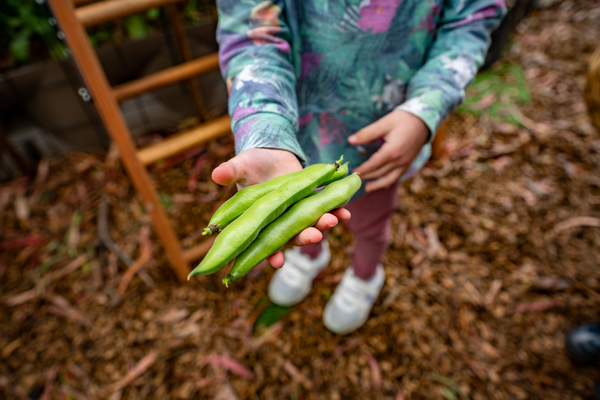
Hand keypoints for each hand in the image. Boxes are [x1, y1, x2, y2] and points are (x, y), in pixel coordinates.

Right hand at [212, 148, 350, 267]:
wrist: (273, 152)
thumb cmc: (252, 163)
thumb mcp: (241, 165)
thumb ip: (231, 171)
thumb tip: (216, 173)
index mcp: (259, 220)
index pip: (261, 242)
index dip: (268, 254)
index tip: (277, 262)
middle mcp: (279, 222)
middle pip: (290, 236)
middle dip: (303, 238)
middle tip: (314, 236)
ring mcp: (296, 214)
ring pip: (309, 225)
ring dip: (321, 225)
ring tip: (333, 220)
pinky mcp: (311, 203)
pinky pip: (324, 209)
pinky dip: (335, 211)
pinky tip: (345, 212)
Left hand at [349, 110, 429, 192]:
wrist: (424, 121)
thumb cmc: (403, 120)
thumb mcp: (384, 124)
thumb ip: (367, 133)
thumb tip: (350, 140)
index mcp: (392, 151)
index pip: (374, 164)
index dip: (363, 169)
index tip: (353, 172)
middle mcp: (400, 160)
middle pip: (380, 172)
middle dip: (367, 176)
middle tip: (355, 179)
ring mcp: (406, 163)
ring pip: (390, 178)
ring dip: (378, 184)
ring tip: (368, 189)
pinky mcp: (409, 162)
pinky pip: (398, 175)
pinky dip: (390, 181)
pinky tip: (384, 184)